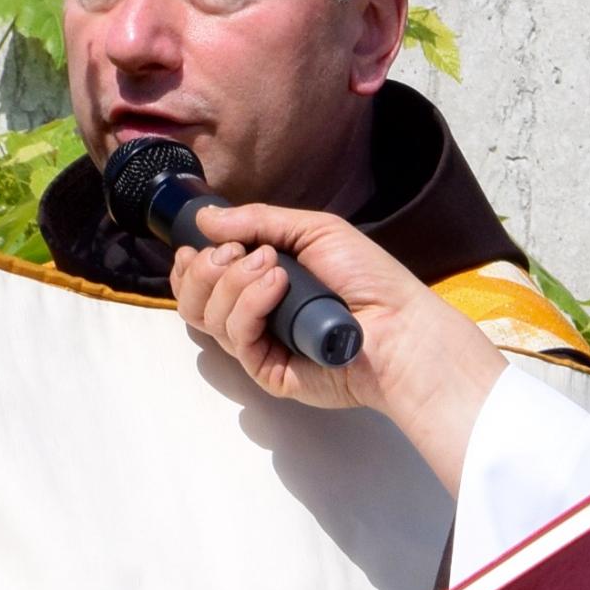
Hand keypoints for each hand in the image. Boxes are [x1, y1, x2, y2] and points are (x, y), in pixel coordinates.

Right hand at [168, 203, 502, 487]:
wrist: (399, 324)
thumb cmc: (367, 277)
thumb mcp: (314, 231)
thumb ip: (257, 221)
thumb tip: (205, 218)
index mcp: (258, 283)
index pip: (200, 280)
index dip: (190, 264)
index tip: (201, 245)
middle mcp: (252, 315)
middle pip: (192, 301)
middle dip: (205, 270)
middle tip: (238, 253)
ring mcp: (258, 345)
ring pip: (208, 317)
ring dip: (233, 282)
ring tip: (274, 267)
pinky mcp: (267, 370)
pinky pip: (237, 337)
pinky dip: (250, 304)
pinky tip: (277, 286)